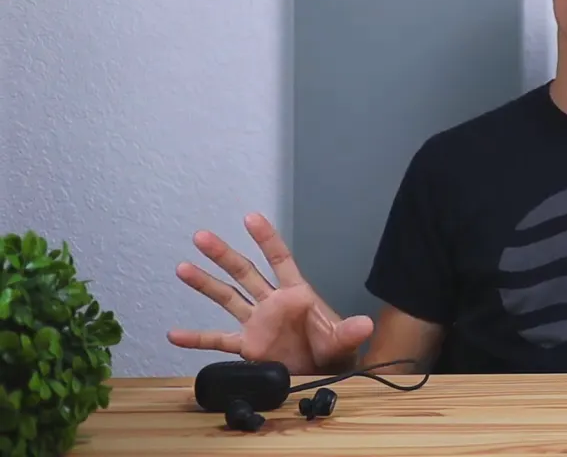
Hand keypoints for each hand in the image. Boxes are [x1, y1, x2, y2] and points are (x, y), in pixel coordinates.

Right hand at [166, 213, 373, 374]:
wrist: (325, 375)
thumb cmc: (336, 351)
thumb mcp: (343, 341)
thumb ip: (349, 332)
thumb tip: (365, 325)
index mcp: (296, 295)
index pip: (279, 259)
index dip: (267, 239)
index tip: (251, 217)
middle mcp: (272, 304)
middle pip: (244, 273)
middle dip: (224, 255)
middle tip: (201, 236)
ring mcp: (257, 323)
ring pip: (227, 298)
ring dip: (206, 283)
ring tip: (182, 267)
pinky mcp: (248, 346)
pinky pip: (218, 340)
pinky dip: (196, 338)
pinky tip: (174, 334)